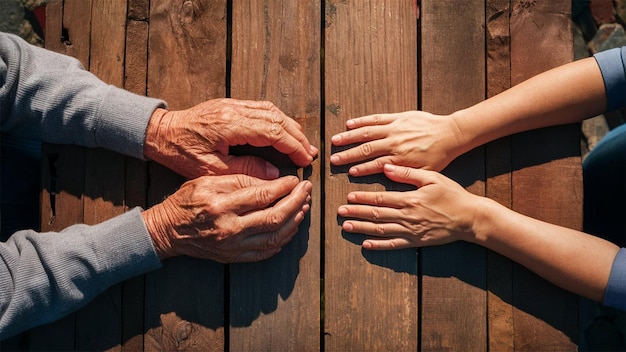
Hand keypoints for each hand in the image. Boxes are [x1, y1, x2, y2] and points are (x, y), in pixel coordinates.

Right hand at [142, 174, 311, 262]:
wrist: (167, 231)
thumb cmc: (186, 201)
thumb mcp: (207, 180)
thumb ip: (239, 178)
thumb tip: (272, 178)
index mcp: (220, 206)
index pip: (262, 196)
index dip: (284, 187)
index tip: (296, 179)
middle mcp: (229, 229)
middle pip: (274, 218)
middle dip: (296, 203)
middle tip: (307, 190)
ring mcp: (232, 247)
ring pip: (274, 237)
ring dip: (294, 221)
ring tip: (304, 206)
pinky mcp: (234, 258)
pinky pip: (266, 252)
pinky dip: (283, 239)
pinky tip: (291, 226)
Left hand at [144, 99, 317, 178]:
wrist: (160, 132)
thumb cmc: (181, 153)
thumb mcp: (211, 169)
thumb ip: (245, 169)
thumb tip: (273, 172)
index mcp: (231, 125)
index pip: (272, 132)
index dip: (293, 146)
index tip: (306, 160)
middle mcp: (234, 110)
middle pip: (276, 119)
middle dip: (297, 137)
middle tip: (310, 153)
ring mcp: (232, 104)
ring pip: (271, 111)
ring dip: (289, 127)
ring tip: (301, 144)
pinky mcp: (230, 104)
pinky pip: (261, 108)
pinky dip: (277, 120)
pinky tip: (283, 131)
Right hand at [330, 111, 463, 174]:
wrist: (450, 134)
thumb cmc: (438, 156)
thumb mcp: (425, 171)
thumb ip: (405, 174)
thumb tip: (385, 173)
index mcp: (400, 158)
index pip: (375, 164)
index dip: (360, 168)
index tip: (348, 172)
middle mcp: (394, 142)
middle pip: (366, 149)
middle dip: (348, 154)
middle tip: (333, 159)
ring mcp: (394, 128)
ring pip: (367, 132)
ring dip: (349, 137)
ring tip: (335, 141)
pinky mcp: (397, 117)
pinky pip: (376, 119)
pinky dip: (361, 121)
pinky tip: (349, 124)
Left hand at [338, 164, 477, 249]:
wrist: (469, 218)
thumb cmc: (452, 195)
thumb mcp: (432, 178)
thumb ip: (408, 173)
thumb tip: (386, 167)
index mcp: (409, 199)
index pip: (380, 199)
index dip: (363, 199)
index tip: (348, 197)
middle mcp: (407, 217)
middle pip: (376, 215)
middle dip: (356, 213)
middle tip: (340, 212)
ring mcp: (411, 231)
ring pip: (380, 230)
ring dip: (362, 229)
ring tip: (346, 227)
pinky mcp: (416, 242)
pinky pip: (394, 245)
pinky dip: (379, 246)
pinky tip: (366, 245)